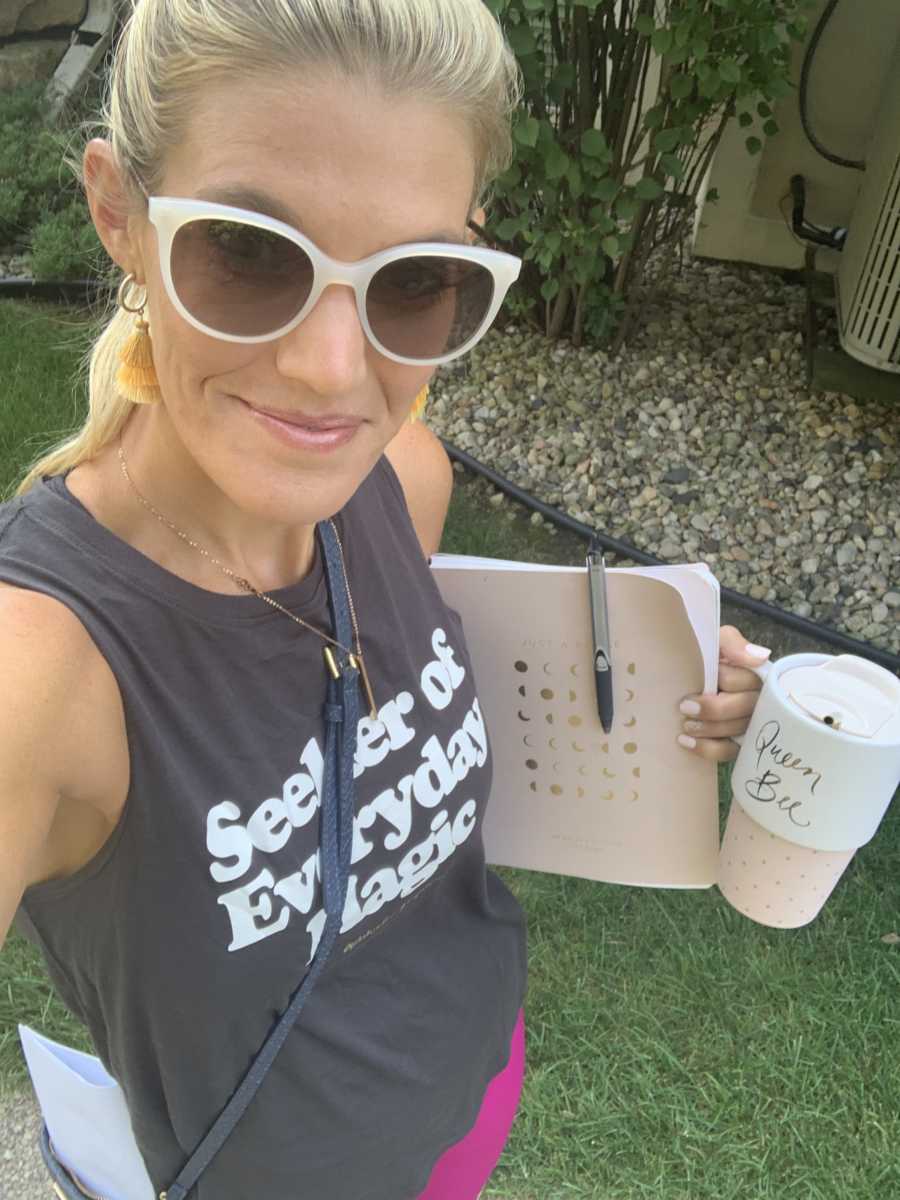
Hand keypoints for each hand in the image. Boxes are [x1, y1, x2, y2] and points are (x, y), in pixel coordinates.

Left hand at [677, 625, 769, 762]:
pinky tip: (686, 742)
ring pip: (737, 731)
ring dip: (709, 729)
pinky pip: (728, 752)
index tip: (710, 680)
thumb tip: (758, 657)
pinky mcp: (735, 743)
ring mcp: (747, 723)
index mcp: (754, 674)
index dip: (727, 680)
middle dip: (714, 710)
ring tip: (685, 725)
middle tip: (685, 707)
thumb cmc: (703, 658)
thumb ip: (733, 643)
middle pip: (745, 708)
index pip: (746, 680)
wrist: (684, 675)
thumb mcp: (716, 641)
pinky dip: (707, 749)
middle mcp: (756, 700)